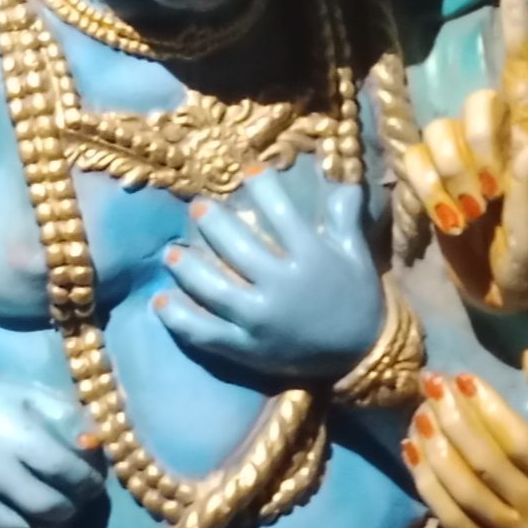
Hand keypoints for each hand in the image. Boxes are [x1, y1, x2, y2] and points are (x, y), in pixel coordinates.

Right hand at [0, 366, 104, 527]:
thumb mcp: (26, 393)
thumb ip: (66, 416)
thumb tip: (98, 442)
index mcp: (17, 437)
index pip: (67, 472)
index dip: (90, 480)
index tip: (93, 478)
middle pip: (49, 508)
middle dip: (73, 507)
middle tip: (76, 497)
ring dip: (48, 527)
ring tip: (53, 511)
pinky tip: (26, 525)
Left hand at [155, 162, 383, 378]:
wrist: (364, 355)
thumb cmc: (358, 298)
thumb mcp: (356, 254)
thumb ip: (346, 216)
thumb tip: (342, 176)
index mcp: (311, 259)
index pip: (281, 213)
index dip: (263, 187)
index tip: (249, 171)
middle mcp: (282, 287)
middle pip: (237, 247)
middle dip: (213, 223)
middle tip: (196, 207)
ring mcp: (260, 320)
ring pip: (213, 289)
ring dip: (188, 267)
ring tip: (172, 252)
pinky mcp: (248, 348)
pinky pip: (206, 332)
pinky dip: (181, 318)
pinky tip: (162, 302)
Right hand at [403, 0, 527, 312]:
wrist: (507, 297)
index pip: (526, 76)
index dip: (519, 35)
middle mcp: (500, 140)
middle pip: (475, 105)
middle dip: (478, 149)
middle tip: (491, 196)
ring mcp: (465, 158)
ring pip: (438, 133)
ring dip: (451, 177)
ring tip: (471, 214)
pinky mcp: (434, 179)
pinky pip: (412, 160)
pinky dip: (425, 189)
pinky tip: (445, 215)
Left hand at [403, 349, 527, 527]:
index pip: (518, 440)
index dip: (488, 408)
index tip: (463, 377)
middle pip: (486, 465)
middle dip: (453, 422)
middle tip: (430, 387)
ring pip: (466, 495)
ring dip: (436, 455)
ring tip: (418, 419)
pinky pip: (459, 526)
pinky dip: (433, 492)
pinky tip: (414, 459)